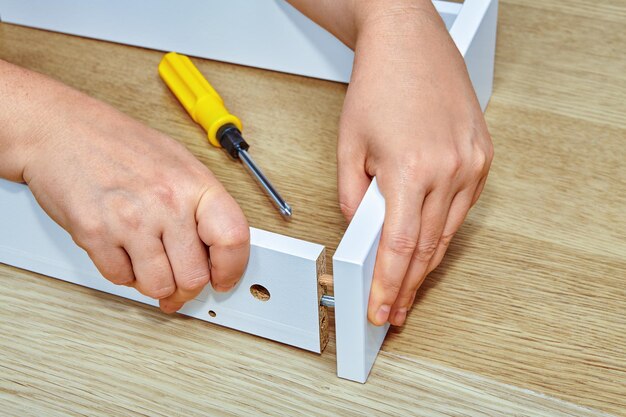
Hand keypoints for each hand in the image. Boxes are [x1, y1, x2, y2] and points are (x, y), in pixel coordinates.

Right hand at [7, 65, 249, 312]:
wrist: (59, 129)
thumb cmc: (119, 144)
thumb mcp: (177, 164)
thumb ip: (200, 207)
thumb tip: (218, 249)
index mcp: (194, 184)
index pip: (233, 239)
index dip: (232, 269)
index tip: (223, 279)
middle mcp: (166, 202)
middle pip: (193, 276)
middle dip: (186, 287)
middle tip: (179, 282)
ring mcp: (130, 220)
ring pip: (158, 287)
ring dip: (155, 285)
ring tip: (149, 265)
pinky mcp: (95, 234)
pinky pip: (120, 279)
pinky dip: (123, 273)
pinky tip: (122, 251)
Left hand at [336, 5, 493, 325]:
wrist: (410, 44)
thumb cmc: (379, 85)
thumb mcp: (349, 147)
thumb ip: (354, 198)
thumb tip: (362, 234)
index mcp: (412, 168)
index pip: (401, 247)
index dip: (389, 286)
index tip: (381, 309)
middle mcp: (449, 169)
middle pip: (427, 248)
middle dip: (407, 284)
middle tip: (392, 307)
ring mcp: (472, 163)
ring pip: (447, 232)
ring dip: (425, 261)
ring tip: (406, 282)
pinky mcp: (483, 157)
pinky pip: (462, 208)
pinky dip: (441, 229)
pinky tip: (427, 242)